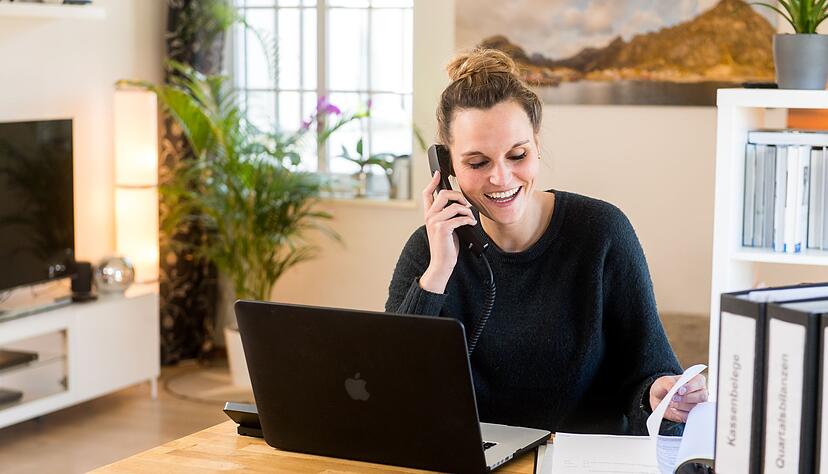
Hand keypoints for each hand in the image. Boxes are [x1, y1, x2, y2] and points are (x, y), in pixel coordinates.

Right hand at [419, 170, 476, 292]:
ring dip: (467, 211)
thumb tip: (460, 204)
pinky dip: (468, 220)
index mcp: (429, 215)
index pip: (427, 193)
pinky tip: (470, 224)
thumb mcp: (445, 228)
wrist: (441, 263)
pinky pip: (459, 217)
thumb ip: (448, 215)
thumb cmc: (446, 246)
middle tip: (466, 205)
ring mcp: (435, 222)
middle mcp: (429, 216)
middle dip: (459, 196)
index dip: (432, 182)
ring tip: (470, 218)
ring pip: (455, 206)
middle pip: (444, 194)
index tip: (438, 173)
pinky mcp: (442, 228)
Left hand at [649, 373, 707, 422]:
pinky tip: (673, 410)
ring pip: (695, 407)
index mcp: (696, 380)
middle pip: (701, 396)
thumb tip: (676, 389)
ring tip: (671, 403)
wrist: (659, 398)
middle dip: (686, 398)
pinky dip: (680, 413)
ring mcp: (698, 404)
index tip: (680, 391)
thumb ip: (670, 383)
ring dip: (681, 406)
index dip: (691, 387)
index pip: (699, 381)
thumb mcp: (664, 381)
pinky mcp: (692, 415)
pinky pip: (689, 416)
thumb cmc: (665, 387)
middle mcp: (700, 392)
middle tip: (673, 398)